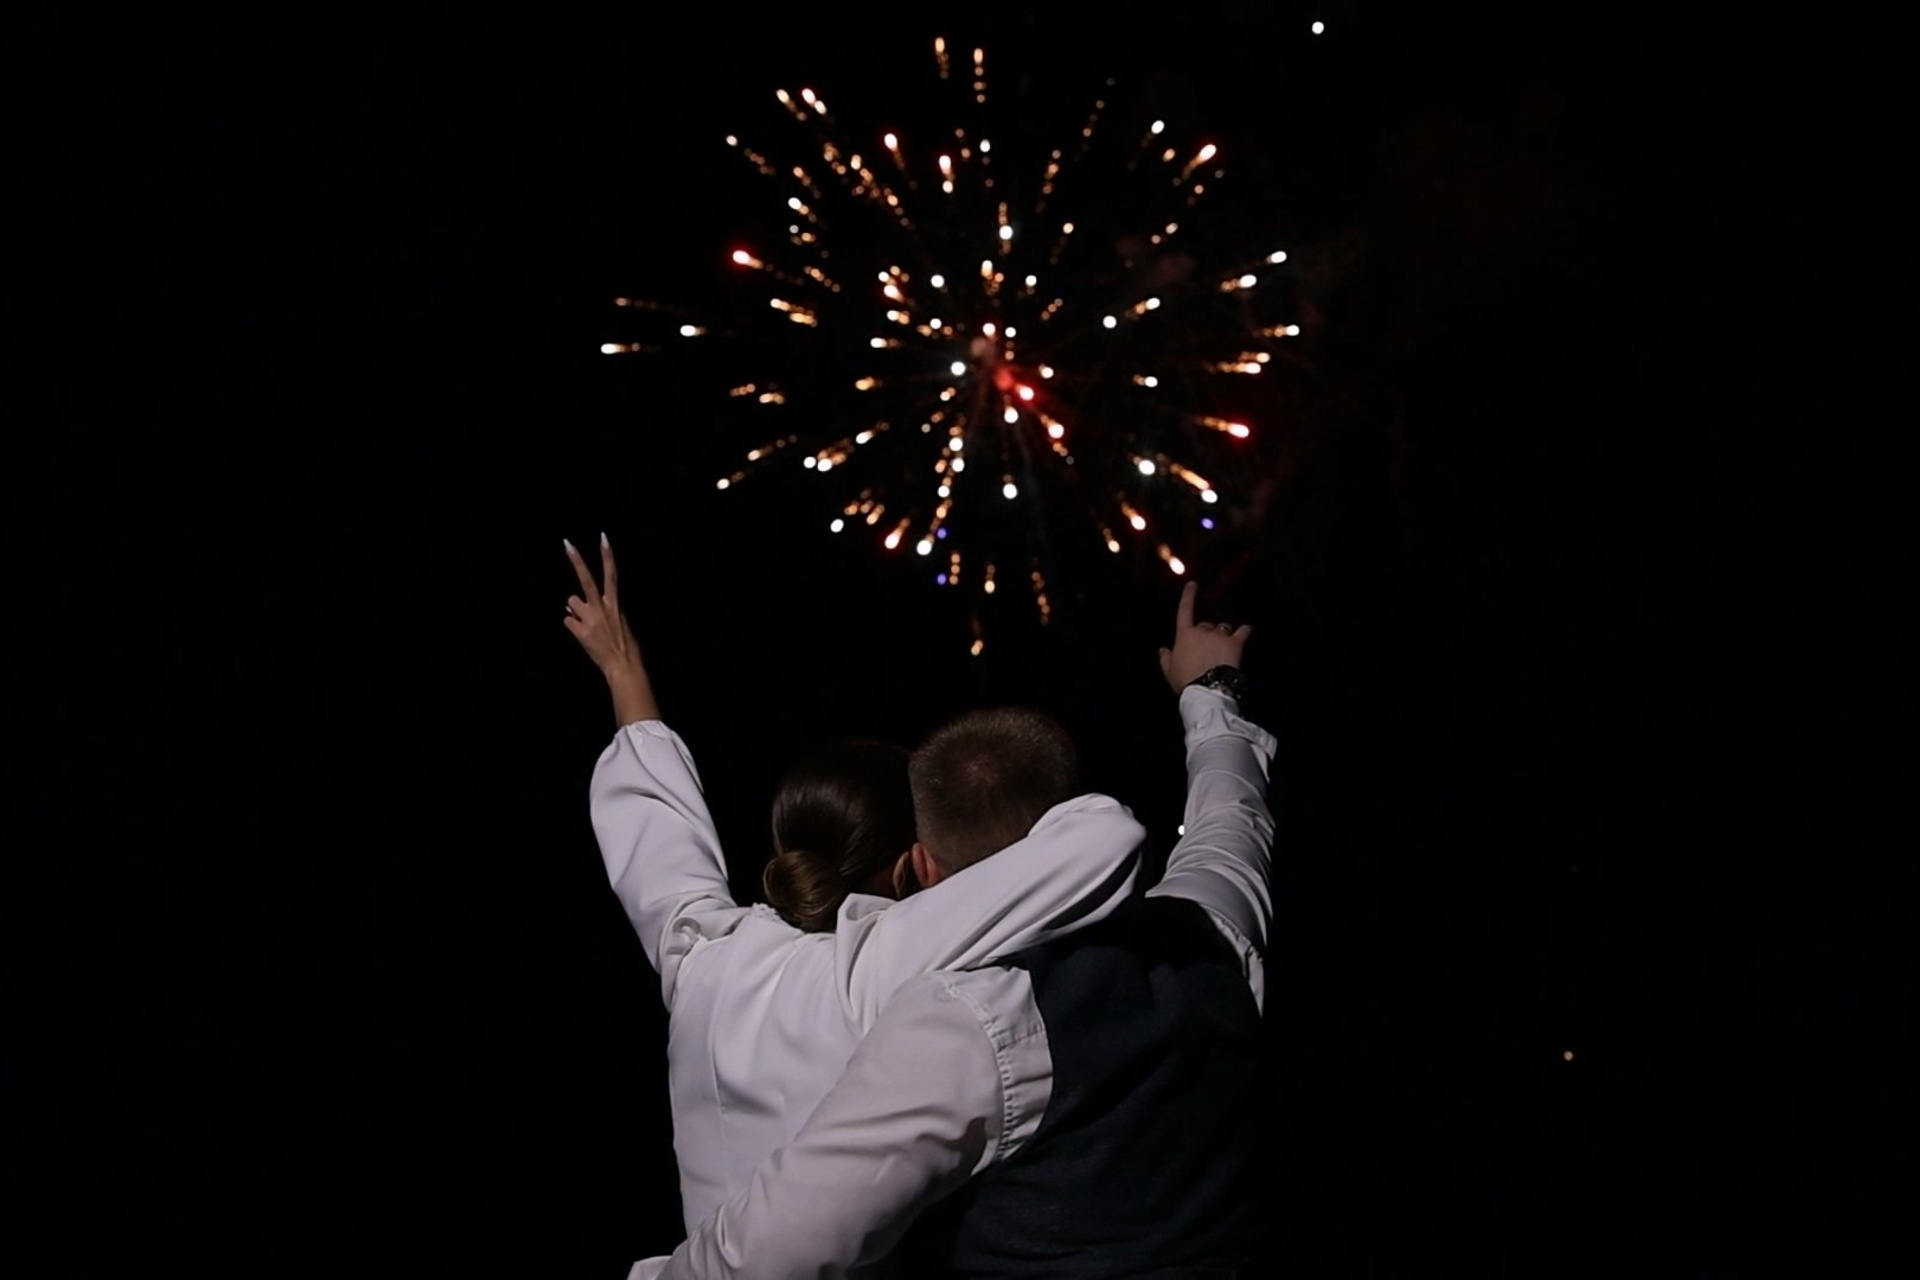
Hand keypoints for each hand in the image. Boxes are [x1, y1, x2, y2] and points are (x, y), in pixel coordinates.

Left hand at [564, 534, 658, 722]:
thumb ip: (601, 611)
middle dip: (577, 561)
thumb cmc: (625, 646)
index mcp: (615, 604)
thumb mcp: (619, 623)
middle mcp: (602, 607)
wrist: (624, 666)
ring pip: (571, 602)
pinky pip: (568, 622)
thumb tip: (573, 606)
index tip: (602, 537)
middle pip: (586, 579)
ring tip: (586, 624)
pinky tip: (583, 637)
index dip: (607, 555)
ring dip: (575, 610)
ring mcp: (590, 619)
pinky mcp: (580, 631)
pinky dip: (573, 628)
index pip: (612, 575)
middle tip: (567, 543)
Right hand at [1158, 581, 1251, 692]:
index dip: (1189, 596)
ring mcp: (1220, 636)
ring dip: (1224, 634)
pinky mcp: (1236, 643)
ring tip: (1225, 646)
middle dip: (1207, 634)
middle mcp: (1202, 631)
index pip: (1185, 610)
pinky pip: (1243, 631)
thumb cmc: (1185, 680)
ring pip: (1223, 627)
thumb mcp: (1169, 671)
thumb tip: (1162, 649)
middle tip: (1208, 649)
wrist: (1208, 689)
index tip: (1193, 584)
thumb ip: (1166, 658)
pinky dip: (1245, 631)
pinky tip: (1248, 631)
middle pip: (1206, 625)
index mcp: (1184, 635)